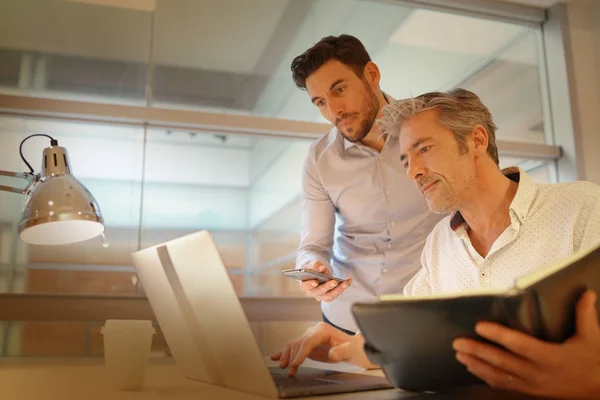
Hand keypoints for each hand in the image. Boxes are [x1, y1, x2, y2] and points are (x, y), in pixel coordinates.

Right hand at [270, 322, 376, 375]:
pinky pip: (294, 347)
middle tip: (289, 369)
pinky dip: (284, 352)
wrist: (353, 348)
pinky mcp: (307, 344)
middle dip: (292, 356)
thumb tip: (332, 354)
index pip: (308, 341)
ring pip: (293, 345)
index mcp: (323, 329)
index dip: (301, 353)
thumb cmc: (353, 348)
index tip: (295, 364)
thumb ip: (342, 351)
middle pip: (299, 343)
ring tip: (283, 367)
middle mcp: (314, 331)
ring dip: (287, 356)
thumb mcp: (351, 350)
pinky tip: (275, 357)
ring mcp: (309, 337)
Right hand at [297, 261, 351, 302]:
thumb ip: (315, 266)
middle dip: (327, 287)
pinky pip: (336, 294)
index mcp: (304, 285)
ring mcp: (320, 296)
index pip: (305, 286)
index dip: (310, 285)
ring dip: (338, 289)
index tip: (315, 281)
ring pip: (329, 296)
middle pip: (319, 292)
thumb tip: (322, 268)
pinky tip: (348, 281)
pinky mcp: (329, 296)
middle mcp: (312, 292)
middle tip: (334, 282)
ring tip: (345, 283)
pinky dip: (343, 288)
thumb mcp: (312, 264)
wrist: (317, 271)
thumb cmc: (312, 268)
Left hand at [453, 290, 599, 398]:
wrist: (599, 392)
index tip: (479, 326)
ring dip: (476, 365)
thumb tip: (587, 293)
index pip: (519, 344)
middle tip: (457, 342)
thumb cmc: (593, 363)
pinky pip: (503, 386)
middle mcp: (537, 372)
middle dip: (477, 351)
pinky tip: (473, 369)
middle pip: (501, 361)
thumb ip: (584, 315)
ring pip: (498, 376)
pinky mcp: (529, 392)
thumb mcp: (591, 338)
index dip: (498, 335)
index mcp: (550, 357)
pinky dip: (485, 377)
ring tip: (459, 354)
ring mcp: (532, 385)